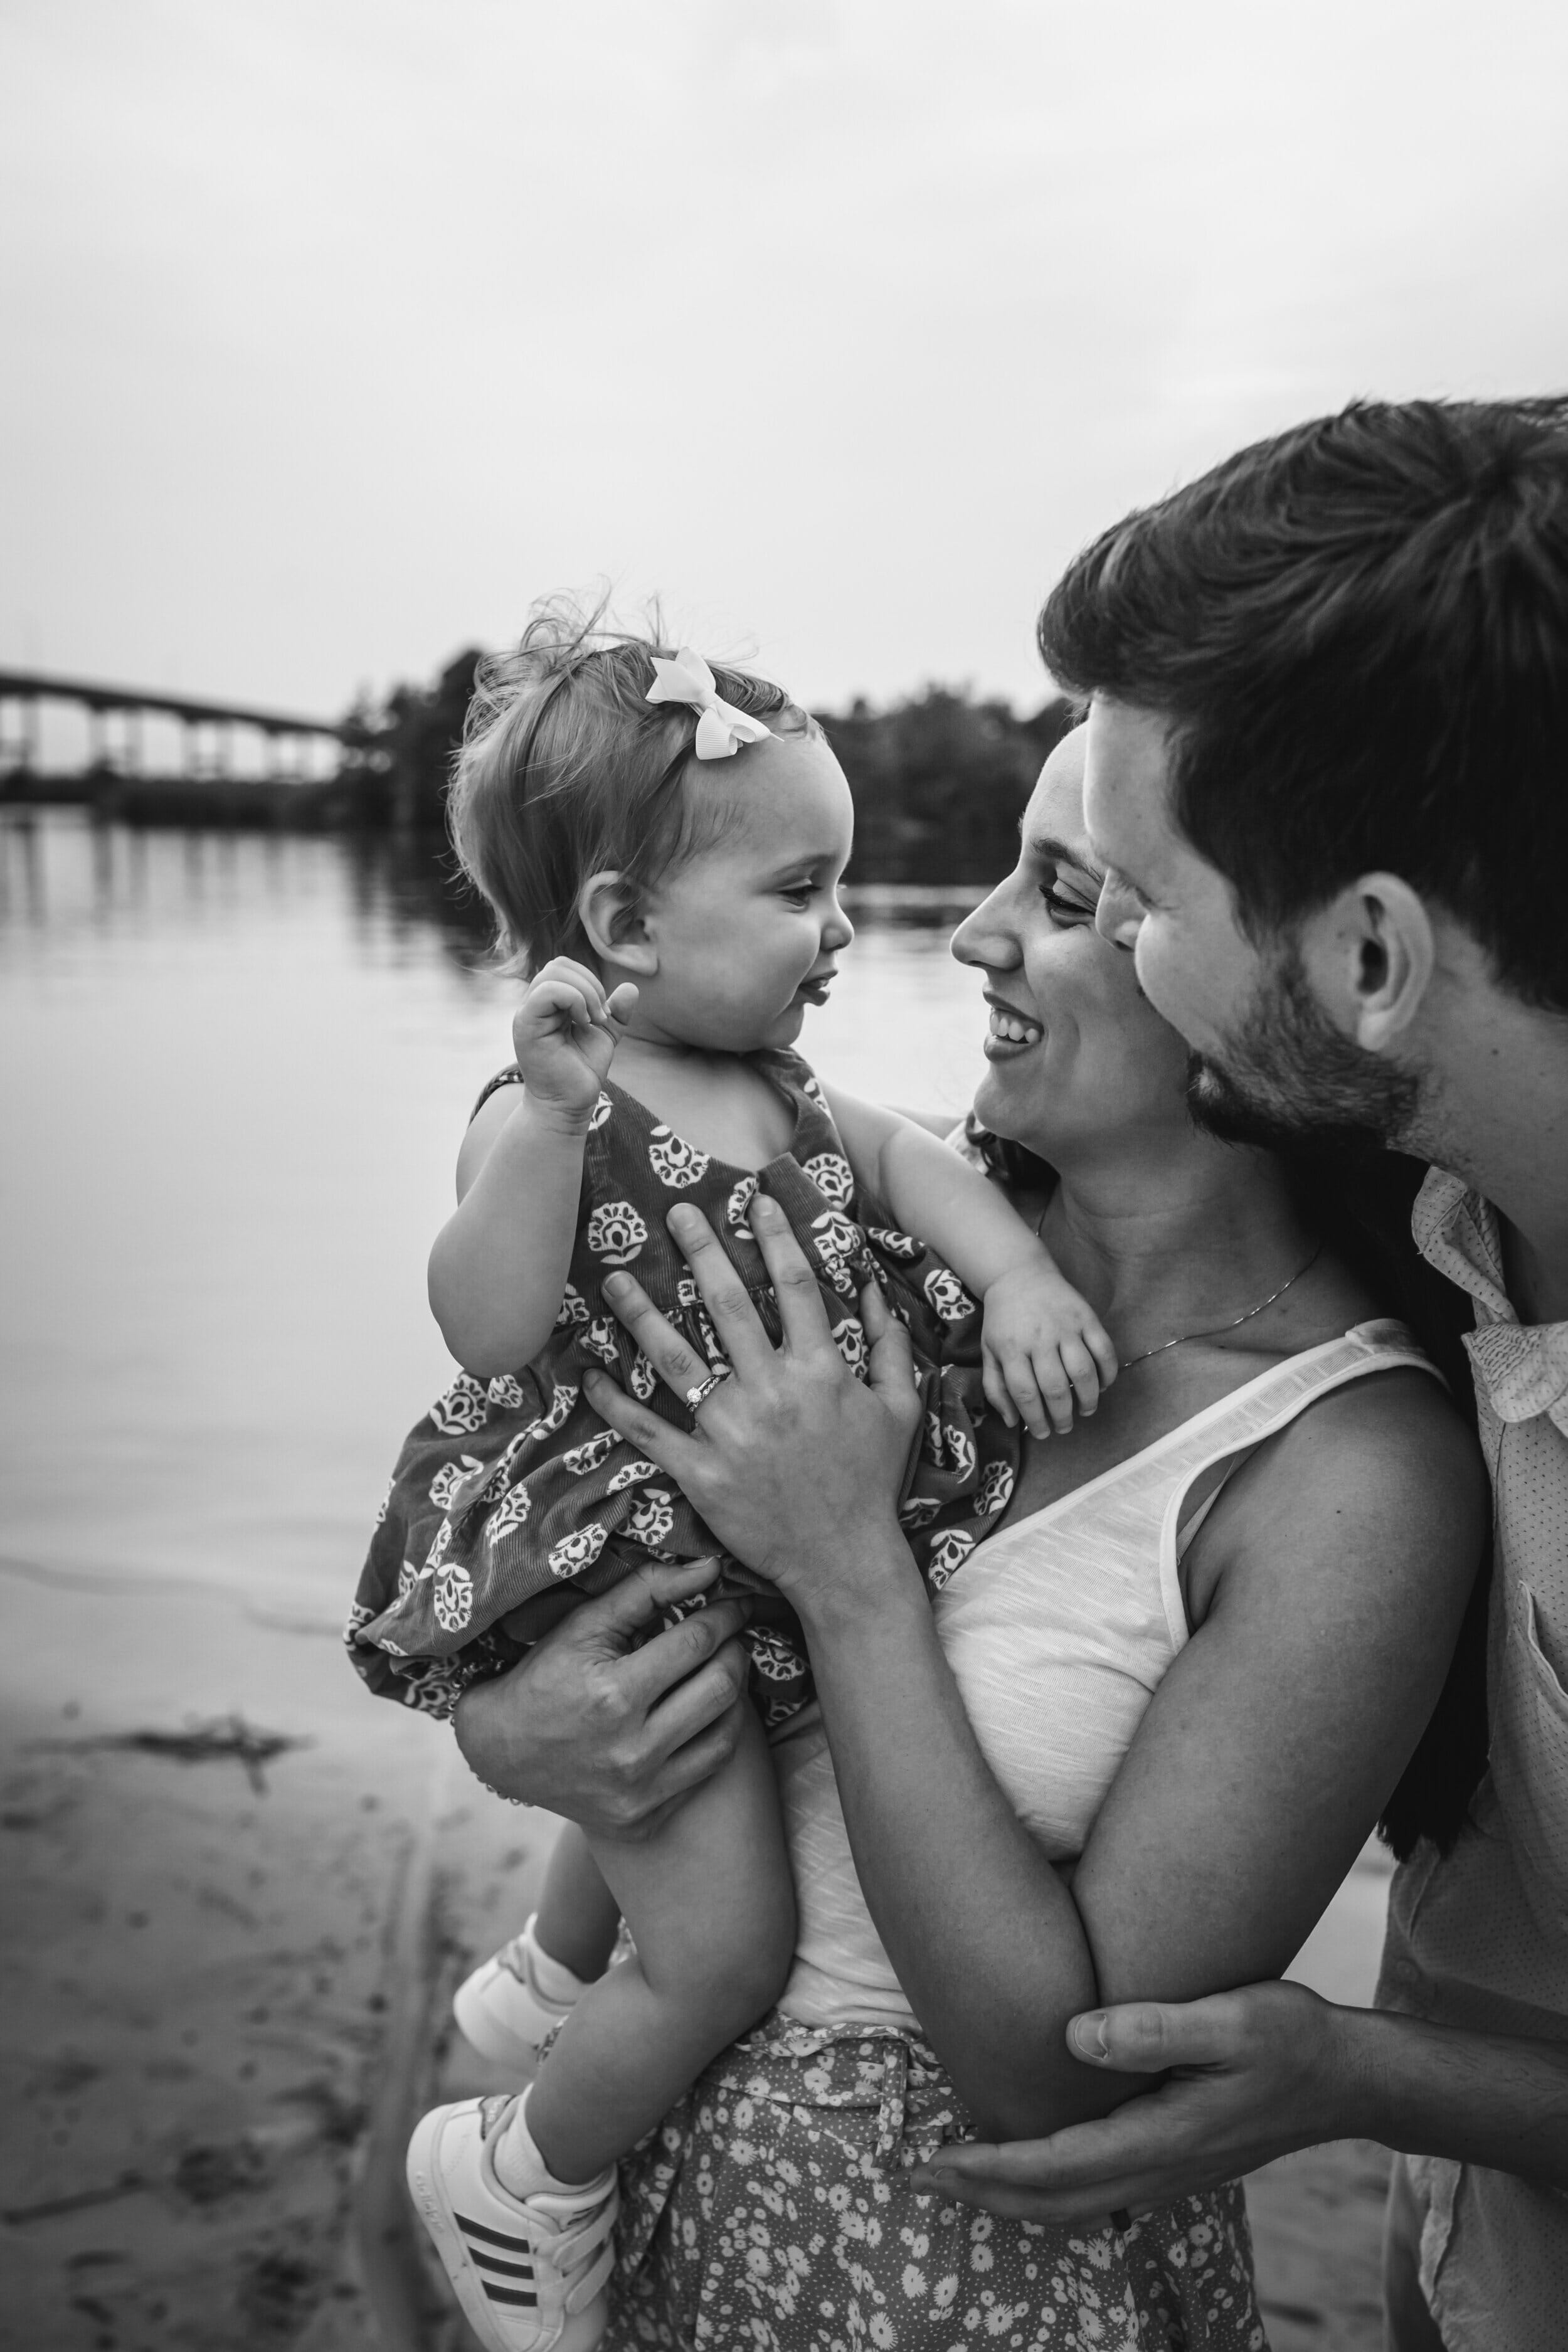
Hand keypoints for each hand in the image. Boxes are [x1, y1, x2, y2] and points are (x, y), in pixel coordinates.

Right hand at [452, 1558, 751, 1838]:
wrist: (500, 1749)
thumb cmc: (544, 1675)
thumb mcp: (584, 1623)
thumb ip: (647, 1589)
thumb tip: (710, 1568)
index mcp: (614, 1695)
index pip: (696, 1642)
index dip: (724, 1616)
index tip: (733, 1604)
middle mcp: (631, 1749)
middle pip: (720, 1687)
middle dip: (736, 1651)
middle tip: (732, 1635)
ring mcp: (639, 1790)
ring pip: (726, 1732)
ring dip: (735, 1692)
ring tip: (723, 1670)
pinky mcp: (643, 1816)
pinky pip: (708, 1771)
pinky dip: (718, 1735)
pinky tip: (707, 1712)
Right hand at [510, 958, 636, 1125]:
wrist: (570, 1102)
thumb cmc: (581, 1071)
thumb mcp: (605, 1035)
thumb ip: (616, 1012)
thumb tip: (631, 987)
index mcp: (549, 1003)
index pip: (564, 967)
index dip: (589, 979)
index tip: (603, 1012)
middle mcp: (534, 1005)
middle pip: (558, 965)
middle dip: (589, 984)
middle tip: (600, 1016)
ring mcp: (527, 1014)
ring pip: (552, 974)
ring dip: (584, 993)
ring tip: (592, 1021)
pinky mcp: (526, 1026)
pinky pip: (547, 992)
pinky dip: (573, 1000)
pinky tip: (582, 1023)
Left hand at [582, 1195, 922, 1609]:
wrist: (845, 1562)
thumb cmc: (872, 1483)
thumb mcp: (900, 1409)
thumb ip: (892, 1344)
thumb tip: (875, 1285)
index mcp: (821, 1372)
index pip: (794, 1287)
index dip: (775, 1238)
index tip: (754, 1200)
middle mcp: (773, 1393)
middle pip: (727, 1307)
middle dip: (701, 1252)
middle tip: (676, 1212)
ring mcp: (733, 1433)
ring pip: (677, 1361)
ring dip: (641, 1315)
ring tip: (613, 1277)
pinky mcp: (702, 1474)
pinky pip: (649, 1432)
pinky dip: (615, 1404)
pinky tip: (589, 1374)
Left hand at [913, 1982, 1355, 2218]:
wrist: (1351, 2080)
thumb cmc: (1293, 2038)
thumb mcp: (1232, 2017)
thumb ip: (1155, 2027)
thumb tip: (1074, 2037)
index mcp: (1162, 2138)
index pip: (1054, 2165)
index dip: (987, 2168)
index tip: (931, 2162)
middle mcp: (1160, 2169)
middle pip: (1053, 2201)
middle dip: (982, 2192)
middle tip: (917, 2176)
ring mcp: (1170, 2174)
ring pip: (1075, 2204)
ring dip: (1012, 2195)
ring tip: (959, 2176)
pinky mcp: (1178, 2162)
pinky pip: (1099, 2191)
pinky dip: (1052, 2188)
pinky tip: (1034, 2166)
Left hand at [981, 1264, 1117, 1438]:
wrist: (1020, 1275)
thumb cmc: (1003, 1320)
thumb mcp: (989, 1351)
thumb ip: (996, 1387)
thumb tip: (1012, 1422)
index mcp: (1011, 1348)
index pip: (1025, 1394)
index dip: (1036, 1420)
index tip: (1043, 1434)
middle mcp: (1039, 1338)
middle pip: (1055, 1387)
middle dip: (1062, 1416)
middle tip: (1065, 1427)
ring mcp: (1065, 1326)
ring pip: (1083, 1371)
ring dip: (1088, 1399)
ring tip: (1086, 1411)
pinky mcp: (1087, 1316)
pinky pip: (1104, 1349)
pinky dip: (1108, 1372)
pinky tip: (1102, 1386)